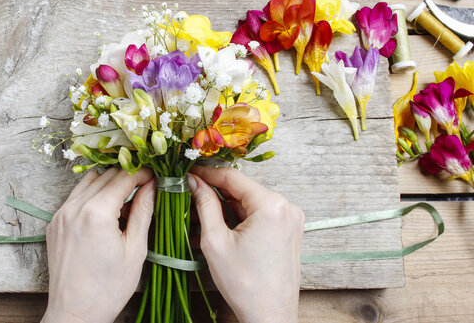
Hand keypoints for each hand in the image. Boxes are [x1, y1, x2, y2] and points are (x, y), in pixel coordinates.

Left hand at [41, 168, 154, 322]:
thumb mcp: (135, 249)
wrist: (75, 313)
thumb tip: (152, 186)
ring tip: (124, 201)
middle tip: (144, 187)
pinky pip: (75, 197)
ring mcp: (61, 215)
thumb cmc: (108, 288)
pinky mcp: (54, 224)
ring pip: (88, 182)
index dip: (143, 173)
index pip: (123, 177)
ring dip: (108, 183)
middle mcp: (75, 208)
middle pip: (106, 175)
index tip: (155, 176)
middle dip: (127, 176)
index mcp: (96, 212)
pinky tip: (105, 212)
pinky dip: (92, 195)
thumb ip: (143, 211)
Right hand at [189, 166, 304, 322]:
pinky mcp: (290, 230)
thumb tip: (195, 182)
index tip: (190, 173)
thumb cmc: (245, 285)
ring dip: (227, 205)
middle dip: (216, 191)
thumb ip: (205, 205)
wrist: (269, 315)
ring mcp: (291, 219)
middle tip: (191, 193)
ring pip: (251, 201)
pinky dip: (241, 216)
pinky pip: (261, 214)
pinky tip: (221, 224)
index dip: (208, 173)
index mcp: (272, 206)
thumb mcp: (215, 241)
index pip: (233, 178)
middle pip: (243, 189)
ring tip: (202, 213)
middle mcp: (287, 207)